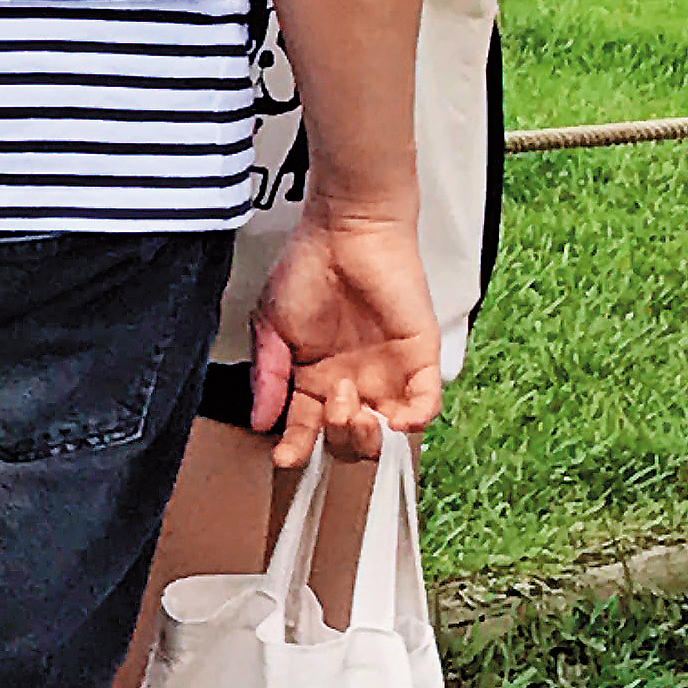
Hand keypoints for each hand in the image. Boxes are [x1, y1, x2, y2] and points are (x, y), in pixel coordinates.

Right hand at [248, 211, 442, 470]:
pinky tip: (394, 419)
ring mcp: (387, 373)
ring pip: (386, 433)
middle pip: (349, 442)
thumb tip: (260, 418)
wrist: (344, 231)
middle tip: (327, 406)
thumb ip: (268, 376)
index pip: (308, 429)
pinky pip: (427, 404)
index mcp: (314, 378)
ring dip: (367, 435)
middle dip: (337, 439)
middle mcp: (352, 382)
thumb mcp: (270, 327)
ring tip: (349, 404)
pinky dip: (415, 421)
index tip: (286, 457)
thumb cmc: (306, 269)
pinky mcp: (419, 358)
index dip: (298, 449)